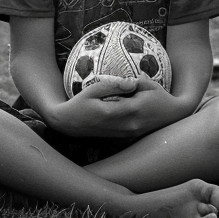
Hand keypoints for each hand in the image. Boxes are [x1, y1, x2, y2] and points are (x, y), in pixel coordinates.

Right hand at [49, 74, 184, 138]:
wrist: (69, 125)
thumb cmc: (80, 104)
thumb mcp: (93, 90)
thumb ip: (114, 86)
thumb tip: (133, 82)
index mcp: (115, 113)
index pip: (138, 100)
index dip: (145, 89)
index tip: (144, 80)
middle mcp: (122, 126)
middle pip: (145, 111)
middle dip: (149, 99)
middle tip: (148, 86)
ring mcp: (123, 134)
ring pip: (144, 121)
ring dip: (148, 110)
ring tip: (144, 96)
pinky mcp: (122, 137)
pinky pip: (139, 127)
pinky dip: (142, 118)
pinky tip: (139, 110)